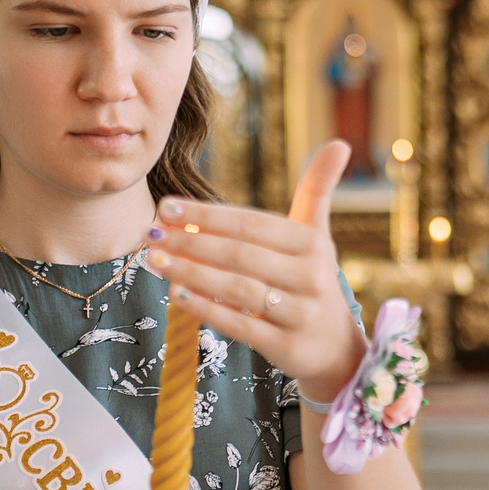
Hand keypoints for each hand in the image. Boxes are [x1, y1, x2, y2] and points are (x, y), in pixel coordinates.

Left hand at [145, 140, 364, 402]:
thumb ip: (318, 189)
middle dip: (190, 242)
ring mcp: (299, 313)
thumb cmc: (311, 279)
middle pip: (240, 255)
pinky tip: (177, 295)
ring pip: (237, 289)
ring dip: (191, 273)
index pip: (251, 225)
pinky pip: (240, 326)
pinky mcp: (286, 346)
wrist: (334, 346)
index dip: (207, 215)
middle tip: (150, 233)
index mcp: (312, 244)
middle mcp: (310, 277)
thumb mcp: (317, 235)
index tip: (166, 206)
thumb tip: (338, 143)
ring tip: (155, 261)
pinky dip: (207, 310)